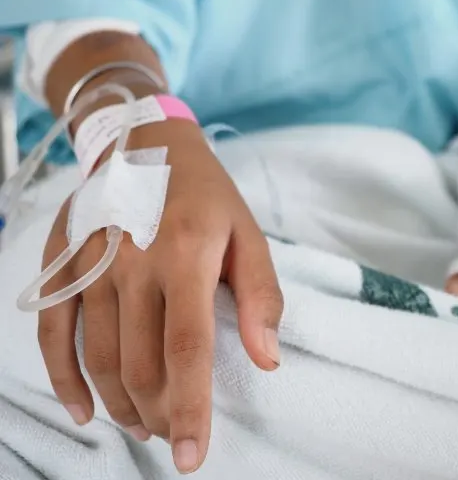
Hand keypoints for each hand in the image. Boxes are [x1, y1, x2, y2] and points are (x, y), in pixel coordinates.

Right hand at [37, 119, 282, 473]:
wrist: (145, 143)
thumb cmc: (207, 195)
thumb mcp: (248, 235)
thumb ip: (261, 297)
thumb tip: (269, 359)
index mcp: (186, 255)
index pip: (187, 349)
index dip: (190, 409)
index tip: (191, 456)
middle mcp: (132, 264)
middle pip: (140, 364)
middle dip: (158, 413)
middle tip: (174, 433)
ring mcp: (90, 265)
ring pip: (99, 359)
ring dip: (121, 404)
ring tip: (145, 424)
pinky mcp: (62, 265)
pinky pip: (54, 334)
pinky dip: (65, 380)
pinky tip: (86, 411)